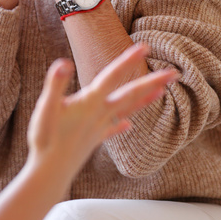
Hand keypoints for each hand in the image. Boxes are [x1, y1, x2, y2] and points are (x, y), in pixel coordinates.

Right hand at [25, 43, 177, 185]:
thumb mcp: (46, 107)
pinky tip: (129, 126)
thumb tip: (62, 63)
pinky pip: (112, 130)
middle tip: (174, 73)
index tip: (145, 46)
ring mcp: (99, 128)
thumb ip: (56, 84)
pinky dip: (122, 126)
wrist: (49, 173)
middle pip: (130, 94)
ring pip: (127, 110)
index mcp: (90, 102)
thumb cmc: (45, 139)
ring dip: (145, 100)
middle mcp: (100, 114)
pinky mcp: (93, 140)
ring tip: (162, 92)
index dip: (127, 60)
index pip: (112, 76)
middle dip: (152, 82)